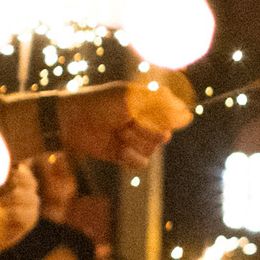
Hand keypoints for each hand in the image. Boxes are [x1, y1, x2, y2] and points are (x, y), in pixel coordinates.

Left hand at [55, 78, 192, 169]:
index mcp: (151, 105)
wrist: (72, 121)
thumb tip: (188, 117)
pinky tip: (118, 148)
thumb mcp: (132, 98)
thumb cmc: (100, 103)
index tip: (142, 111)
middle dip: (144, 130)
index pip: (173, 116)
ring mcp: (137, 140)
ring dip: (133, 142)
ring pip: (152, 149)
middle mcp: (147, 122)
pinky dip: (130, 156)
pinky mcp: (127, 156)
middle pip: (163, 135)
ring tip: (117, 132)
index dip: (160, 117)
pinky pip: (142, 162)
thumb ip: (162, 104)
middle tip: (125, 121)